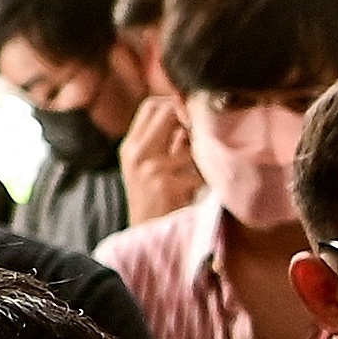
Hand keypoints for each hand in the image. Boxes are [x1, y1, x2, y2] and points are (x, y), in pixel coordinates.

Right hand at [118, 93, 203, 227]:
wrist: (147, 233)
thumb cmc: (156, 198)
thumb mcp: (150, 165)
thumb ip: (166, 141)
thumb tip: (191, 113)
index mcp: (131, 145)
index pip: (151, 105)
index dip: (175, 105)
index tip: (191, 117)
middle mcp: (137, 152)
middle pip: (168, 112)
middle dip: (192, 120)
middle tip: (204, 136)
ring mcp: (151, 167)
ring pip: (191, 141)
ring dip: (203, 155)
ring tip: (203, 169)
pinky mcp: (167, 184)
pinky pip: (200, 169)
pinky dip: (206, 178)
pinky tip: (202, 188)